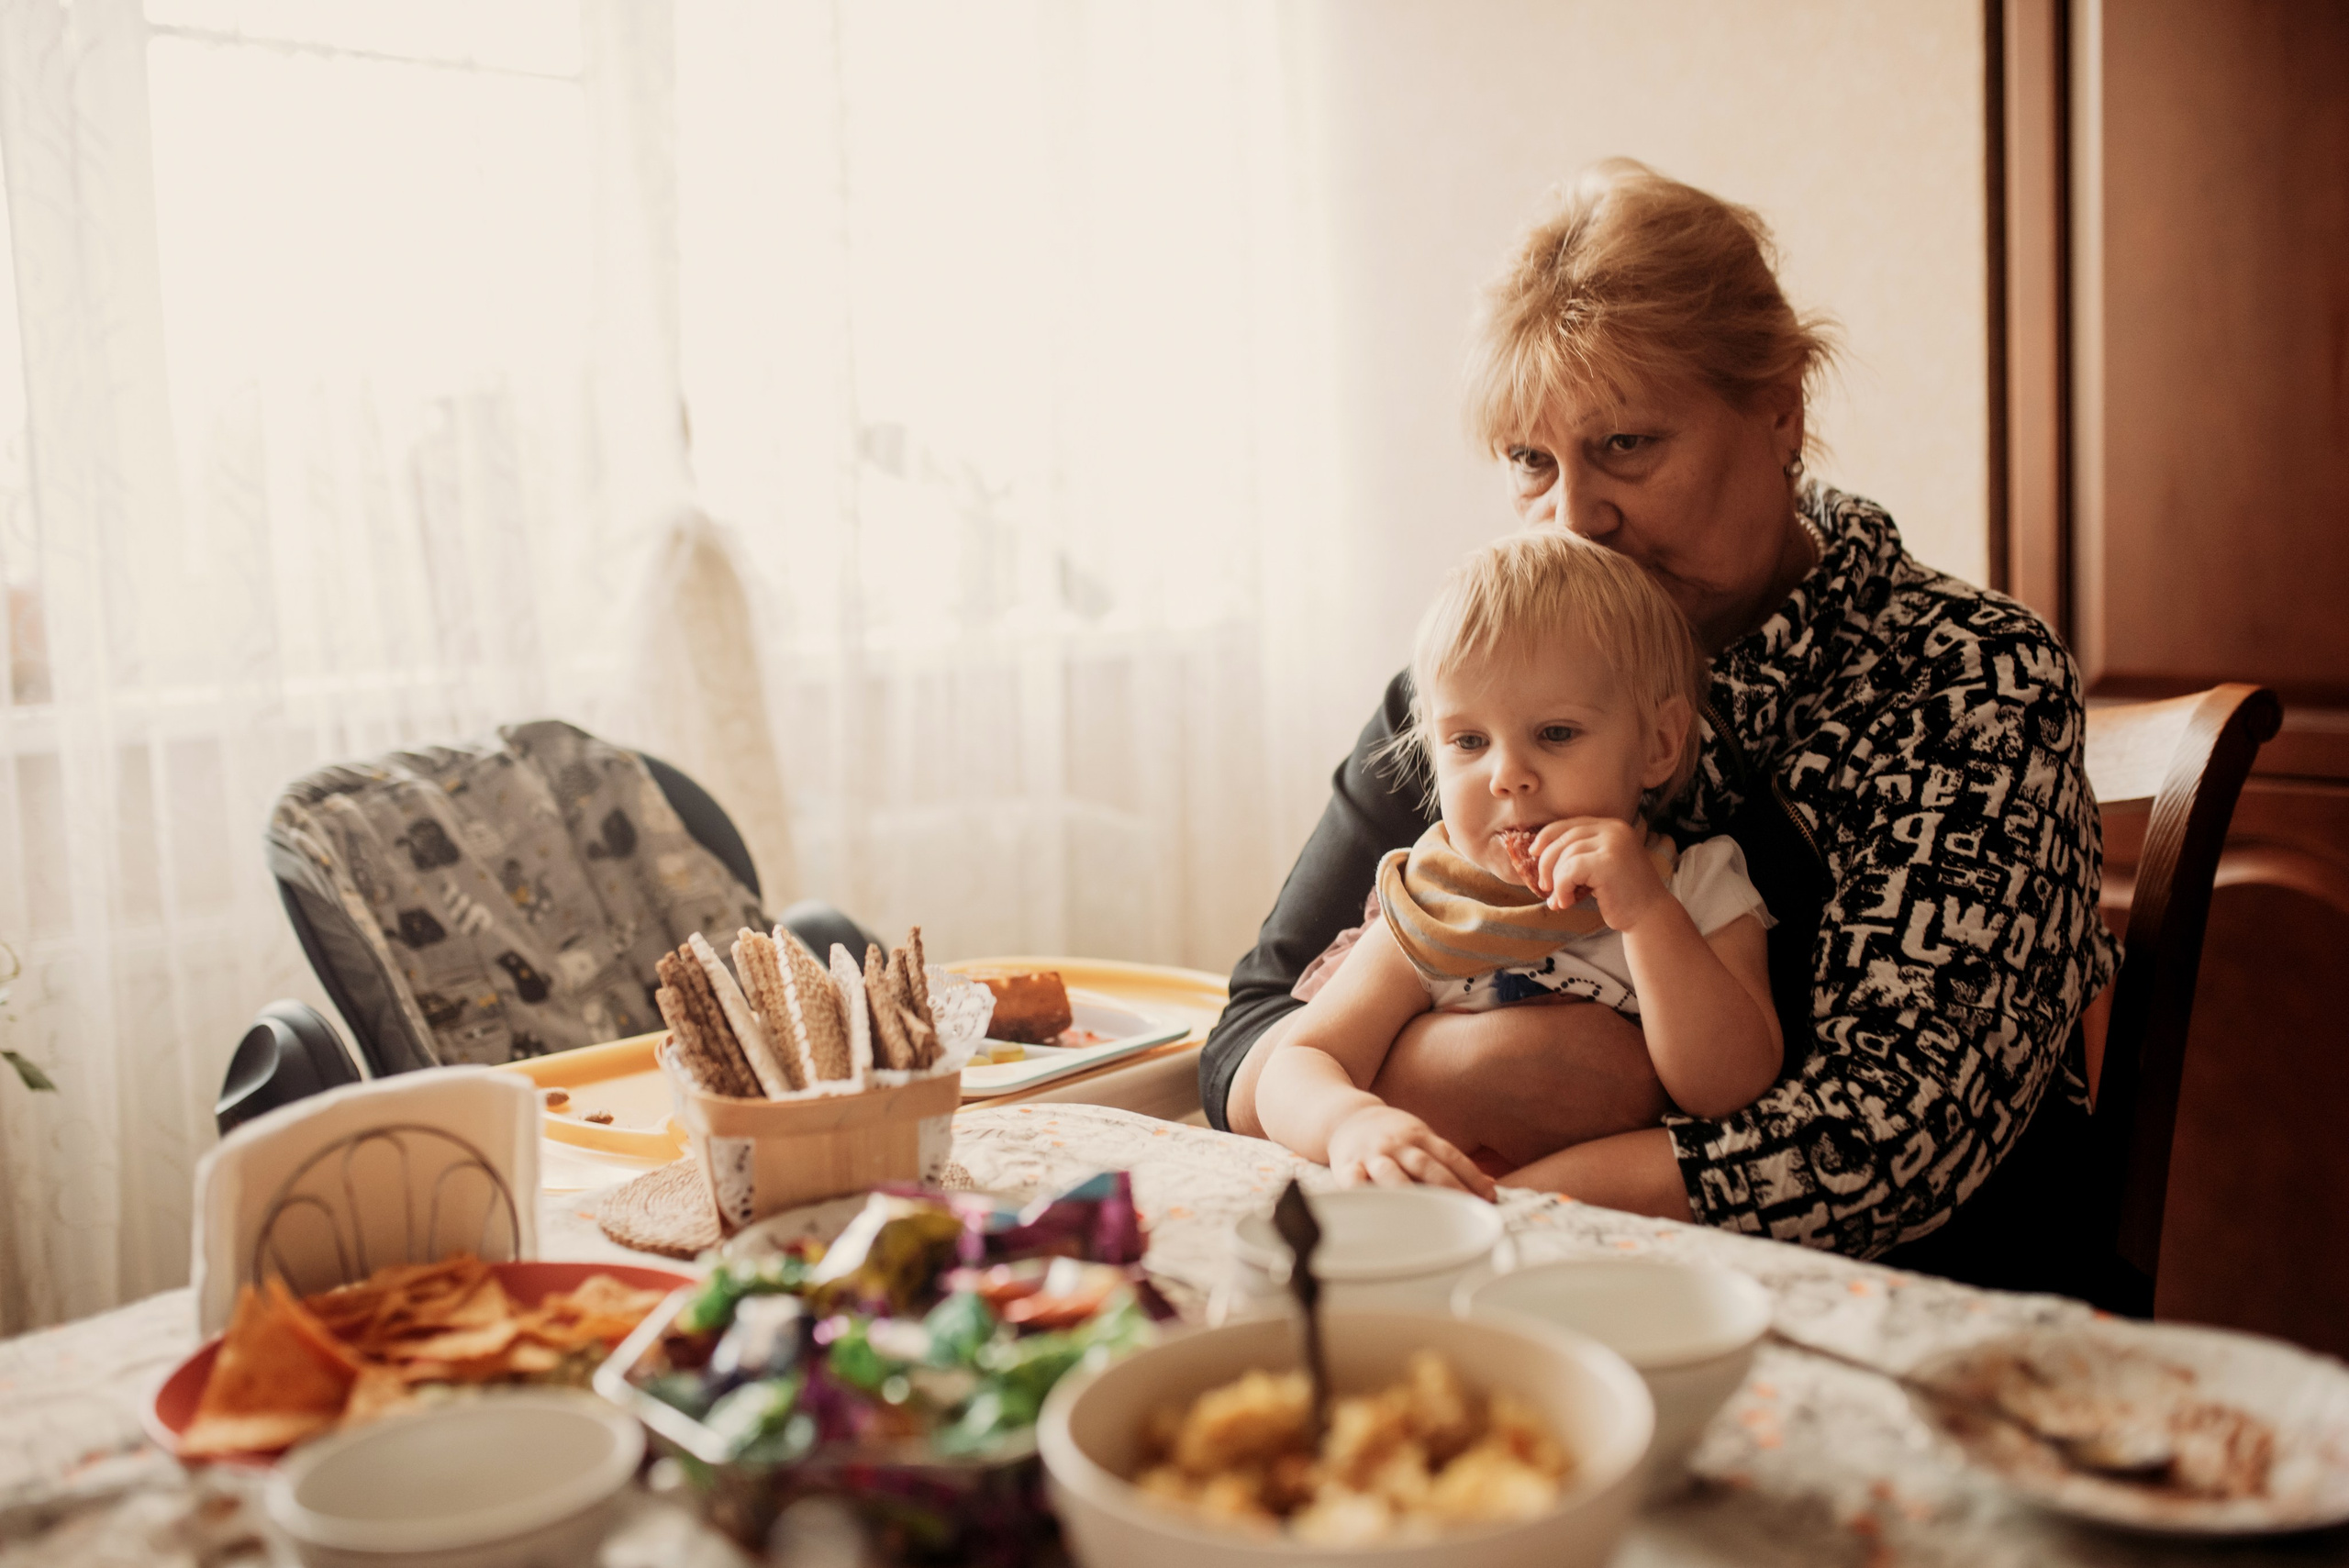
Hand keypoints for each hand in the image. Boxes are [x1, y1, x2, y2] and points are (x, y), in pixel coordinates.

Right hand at [1325, 1104, 1496, 1198]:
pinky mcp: (1347, 1165)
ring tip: (1427, 1216)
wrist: (1345, 1116)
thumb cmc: (1391, 1135)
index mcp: (1419, 1136)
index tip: (1489, 1196)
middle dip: (1448, 1187)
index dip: (1471, 1175)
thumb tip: (1490, 1184)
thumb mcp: (1421, 1138)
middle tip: (1467, 1209)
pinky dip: (1363, 1194)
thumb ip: (1449, 1161)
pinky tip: (1374, 1210)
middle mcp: (1397, 1143)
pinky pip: (1354, 1181)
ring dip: (1410, 1193)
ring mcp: (1372, 1154)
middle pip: (1426, 1165)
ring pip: (1392, 1173)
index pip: (1450, 1156)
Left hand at [1533, 817, 1670, 930]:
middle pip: (1564, 837)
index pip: (1570, 823)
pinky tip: (1567, 903)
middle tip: (1544, 886)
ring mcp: (1613, 844)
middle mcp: (1614, 829)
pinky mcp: (1608, 862)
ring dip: (1556, 881)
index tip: (1534, 852)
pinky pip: (1569, 870)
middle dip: (1547, 862)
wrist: (1649, 915)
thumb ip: (1579, 854)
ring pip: (1565, 855)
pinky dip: (1562, 888)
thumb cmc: (1621, 894)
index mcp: (1612, 826)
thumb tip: (1537, 852)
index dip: (1547, 836)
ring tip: (1561, 900)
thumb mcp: (1599, 866)